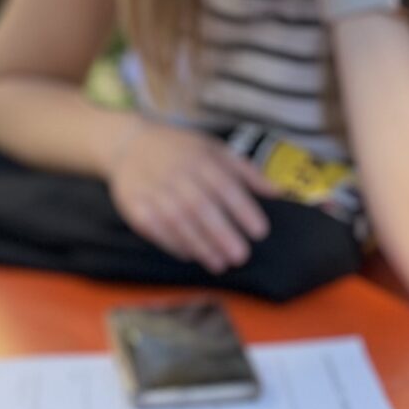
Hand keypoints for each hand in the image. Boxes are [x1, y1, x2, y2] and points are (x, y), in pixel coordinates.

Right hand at [107, 119, 278, 272]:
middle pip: (201, 206)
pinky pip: (154, 227)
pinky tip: (189, 255)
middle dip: (222, 233)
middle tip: (241, 256)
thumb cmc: (183, 150)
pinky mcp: (134, 205)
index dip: (243, 209)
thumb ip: (246, 171)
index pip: (225, 185)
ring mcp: (153, 189)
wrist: (131, 143)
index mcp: (201, 159)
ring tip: (219, 264)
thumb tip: (277, 192)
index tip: (260, 231)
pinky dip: (172, 243)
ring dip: (199, 244)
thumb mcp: (215, 150)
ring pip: (177, 221)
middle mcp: (176, 174)